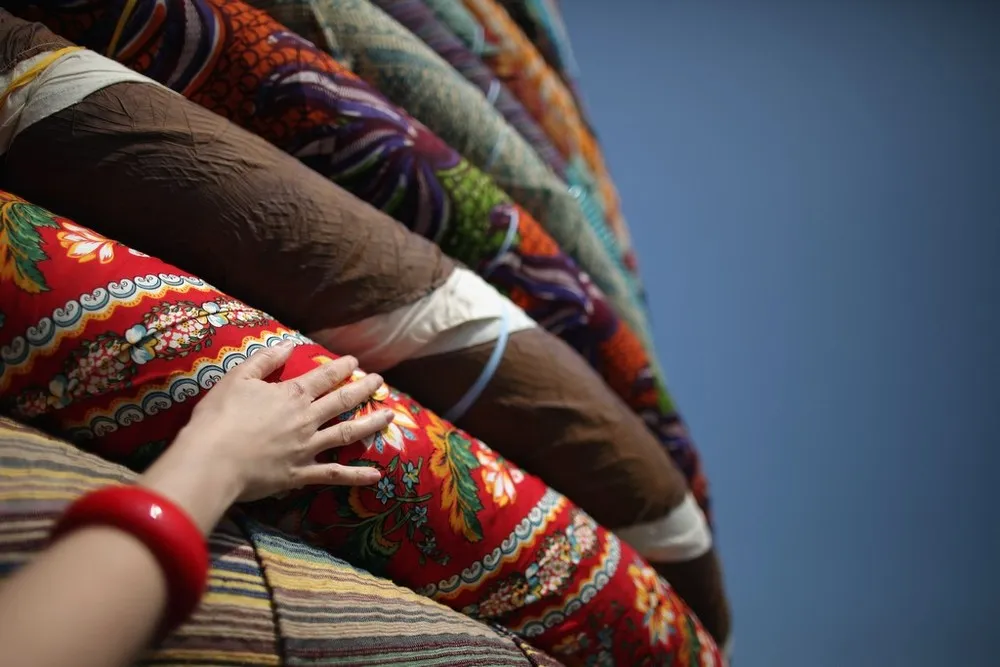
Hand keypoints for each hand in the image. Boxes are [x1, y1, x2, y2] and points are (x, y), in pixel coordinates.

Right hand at [140, 340, 390, 531]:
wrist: (212, 460)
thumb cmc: (219, 417)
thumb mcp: (237, 378)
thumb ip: (264, 361)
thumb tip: (287, 345)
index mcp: (292, 395)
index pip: (324, 377)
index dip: (341, 367)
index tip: (356, 362)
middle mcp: (307, 419)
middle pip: (343, 401)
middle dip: (364, 389)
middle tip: (380, 382)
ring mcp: (307, 447)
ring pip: (347, 434)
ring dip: (371, 424)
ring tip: (390, 416)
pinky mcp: (301, 473)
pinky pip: (334, 474)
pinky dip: (356, 476)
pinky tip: (376, 475)